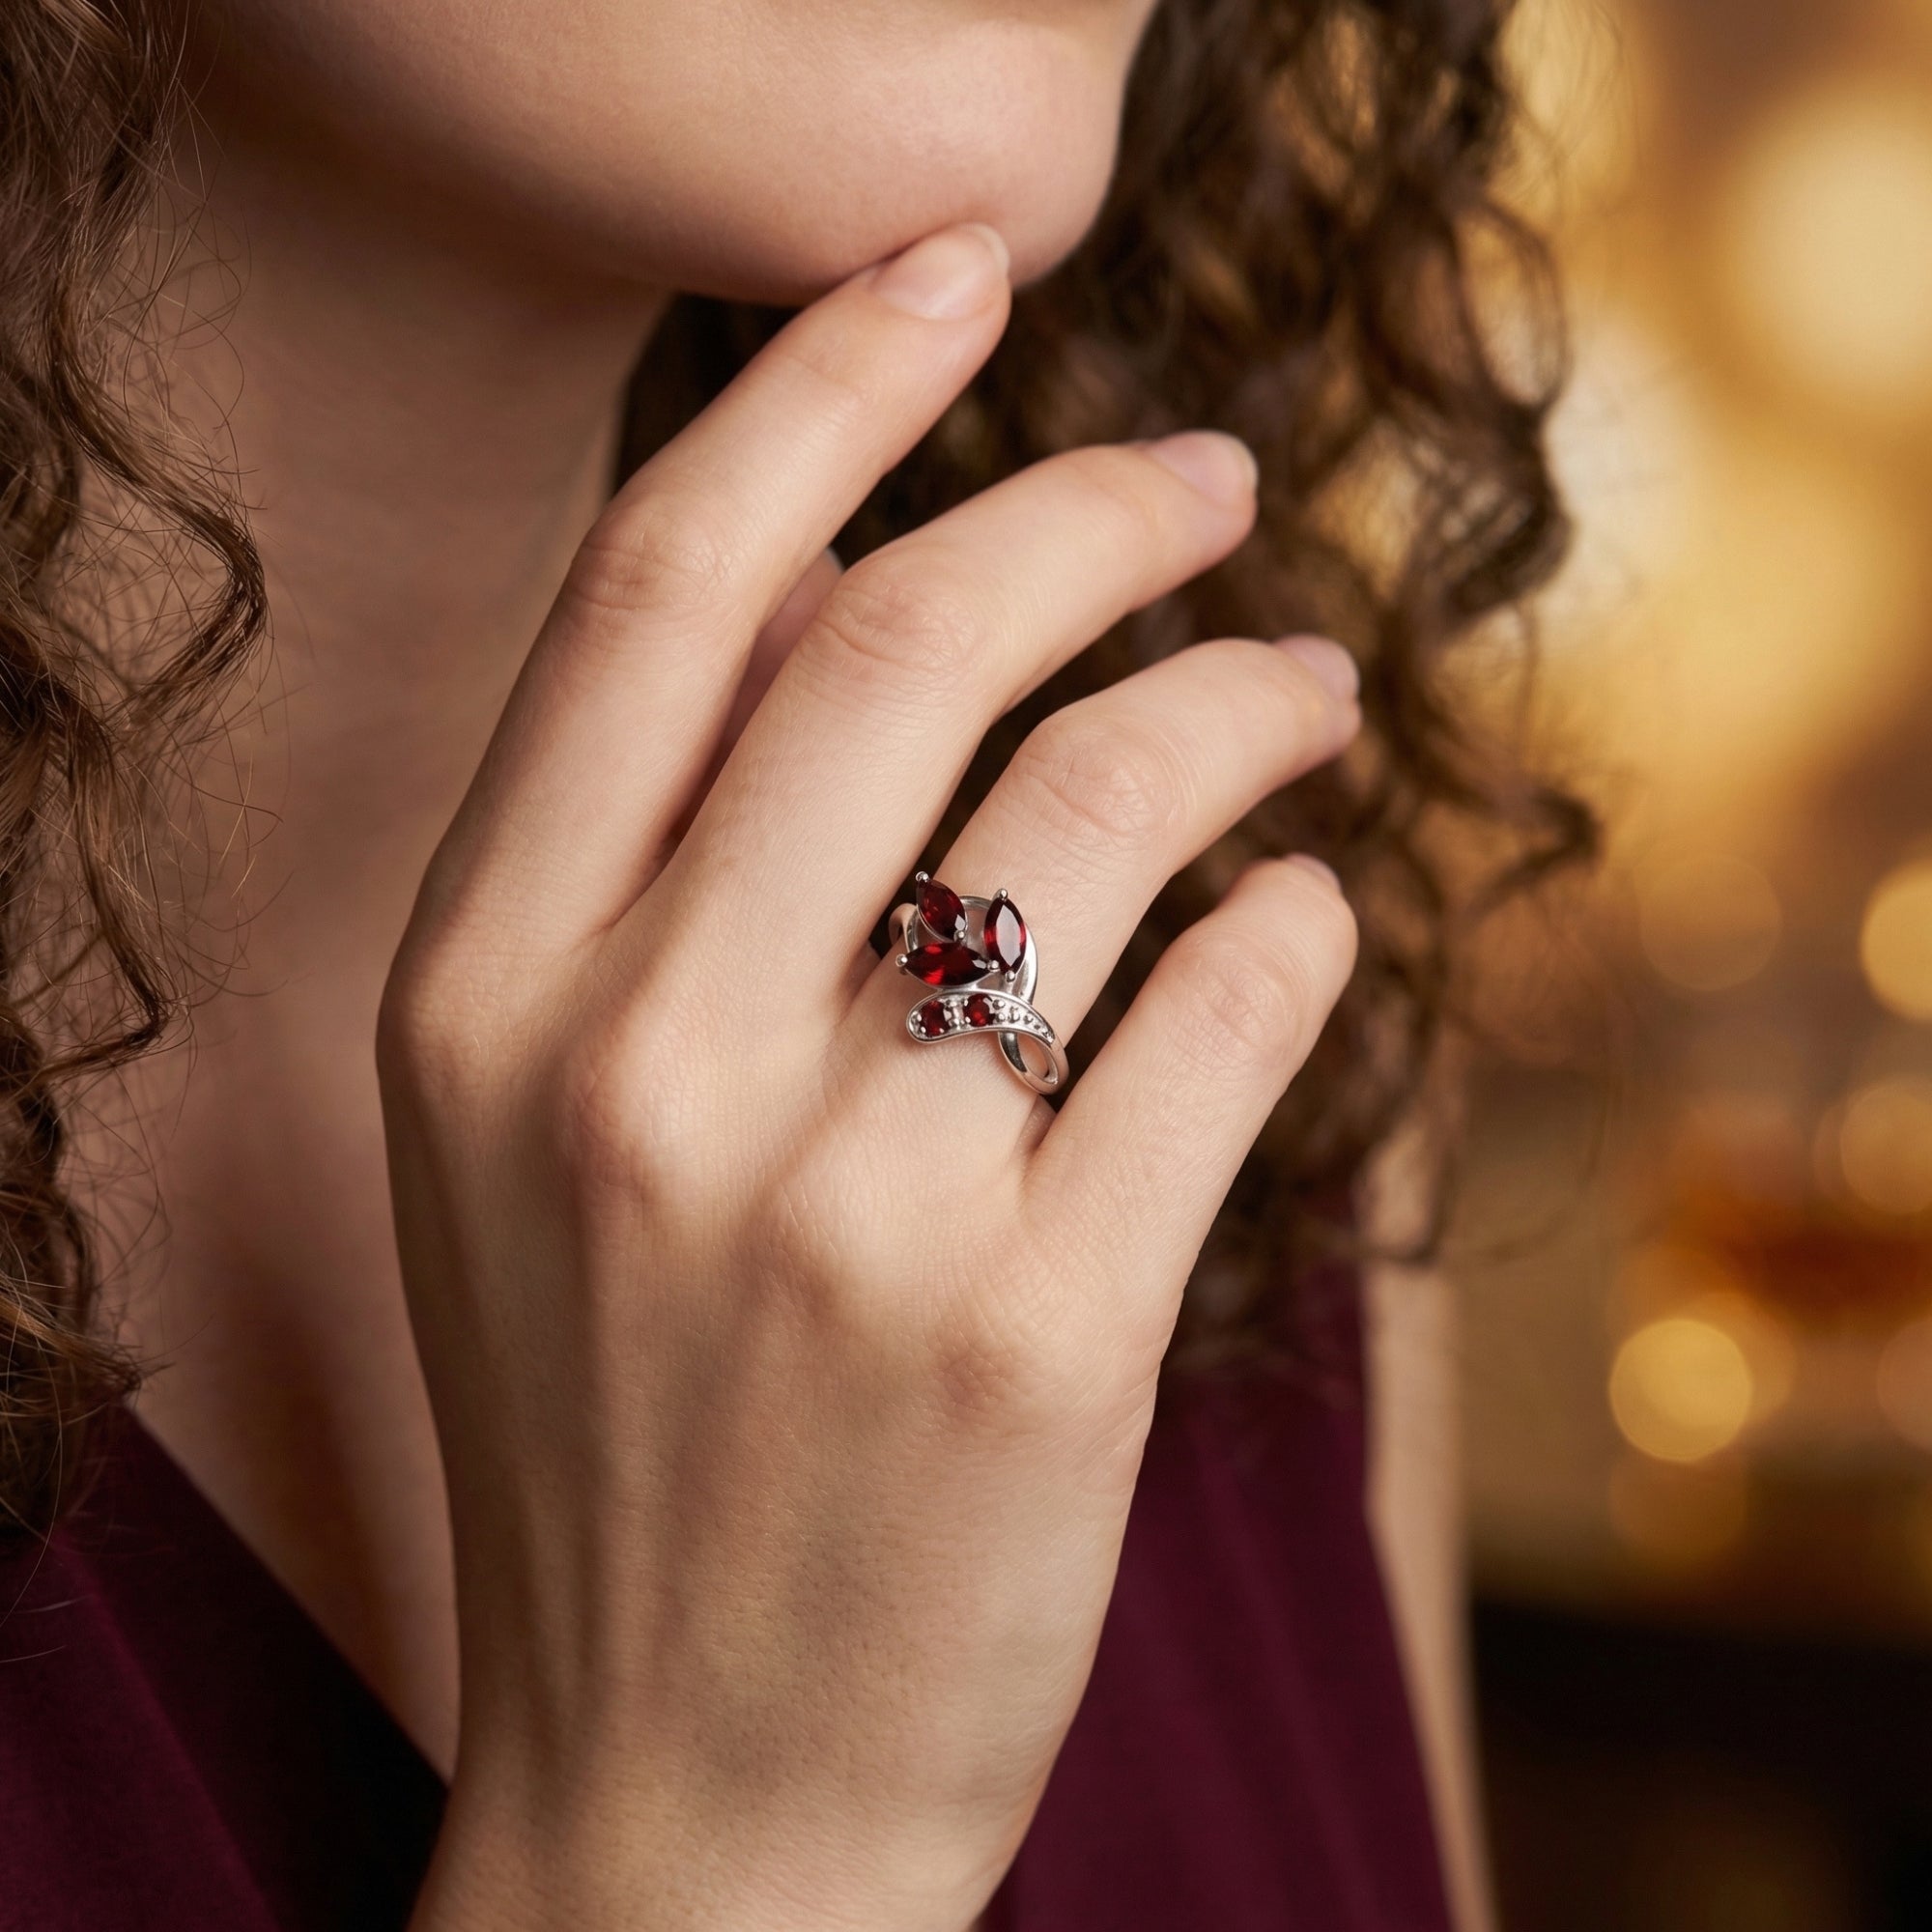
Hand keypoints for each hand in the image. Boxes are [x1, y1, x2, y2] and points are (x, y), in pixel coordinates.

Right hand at [381, 222, 1359, 1931]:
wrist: (687, 1792)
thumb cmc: (622, 1432)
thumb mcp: (536, 1137)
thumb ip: (648, 868)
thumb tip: (863, 580)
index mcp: (482, 987)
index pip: (661, 583)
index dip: (829, 381)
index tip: (965, 273)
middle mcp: (634, 1063)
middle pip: (906, 636)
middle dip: (1098, 506)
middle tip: (1216, 481)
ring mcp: (840, 1205)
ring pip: (1106, 799)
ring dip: (1246, 697)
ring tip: (1309, 686)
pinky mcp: (1039, 1332)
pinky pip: (1233, 1012)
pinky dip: (1301, 924)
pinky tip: (1302, 922)